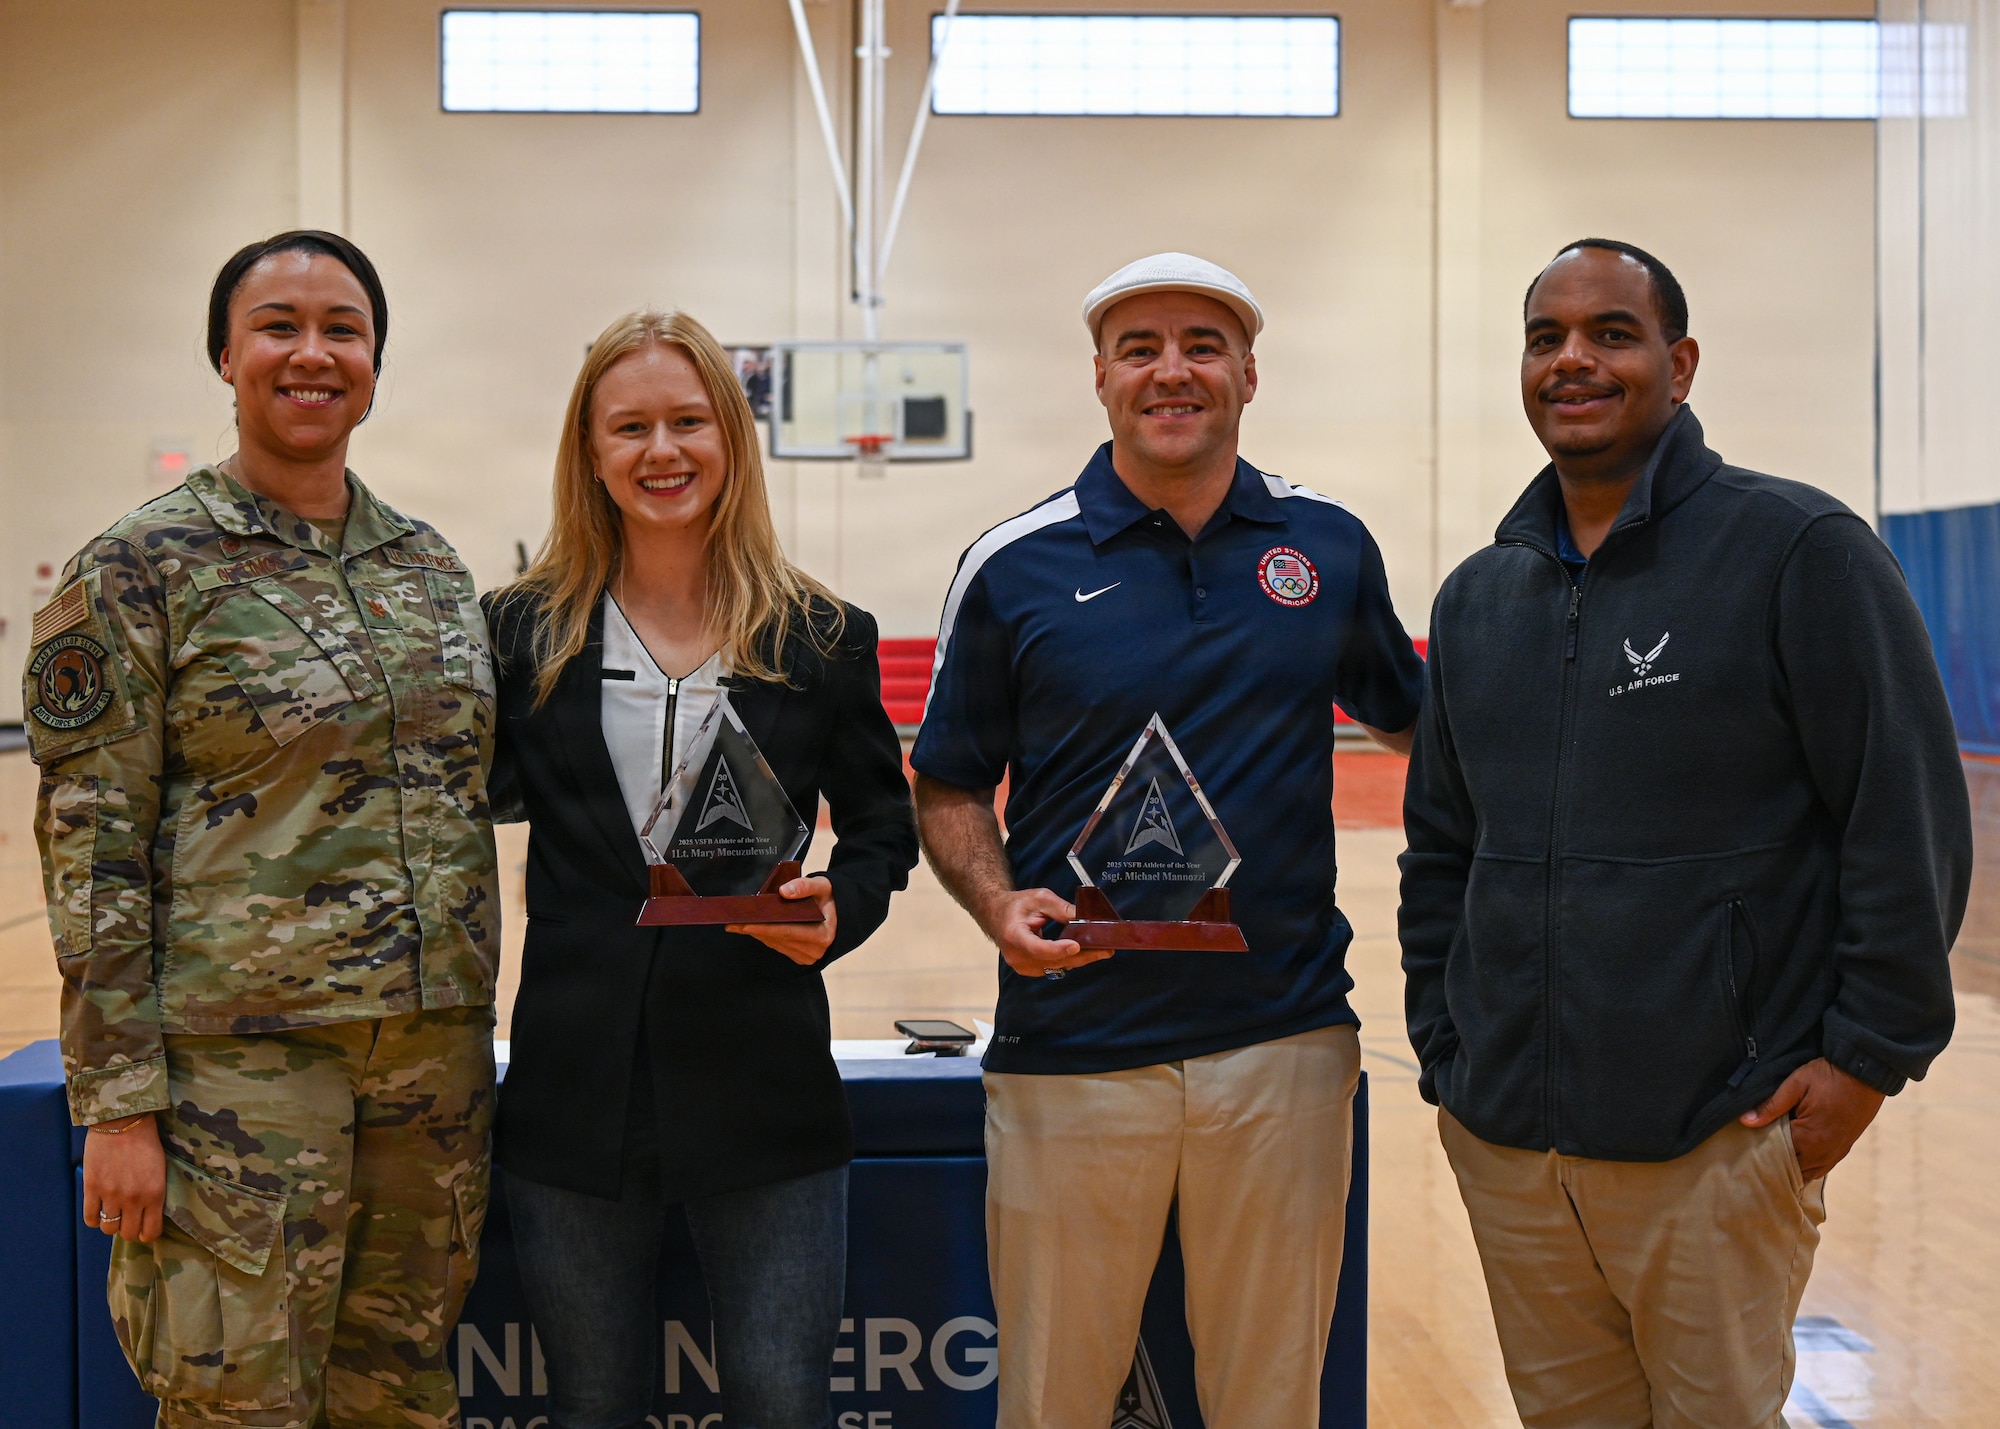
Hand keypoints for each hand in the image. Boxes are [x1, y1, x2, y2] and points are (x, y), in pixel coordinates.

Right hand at [82, 1114, 166, 1242]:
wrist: (123, 1122)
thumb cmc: (145, 1143)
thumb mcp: (160, 1170)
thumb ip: (154, 1194)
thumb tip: (149, 1215)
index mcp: (155, 1194)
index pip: (150, 1232)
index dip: (146, 1235)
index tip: (142, 1229)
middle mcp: (134, 1199)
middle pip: (127, 1234)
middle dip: (128, 1229)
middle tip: (127, 1220)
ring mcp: (111, 1195)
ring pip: (108, 1228)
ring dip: (110, 1223)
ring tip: (113, 1211)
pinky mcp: (92, 1189)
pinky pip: (90, 1218)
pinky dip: (94, 1218)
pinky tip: (98, 1208)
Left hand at [728, 874, 837, 965]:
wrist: (844, 912)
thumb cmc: (832, 897)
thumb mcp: (824, 885)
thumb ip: (805, 886)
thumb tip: (784, 891)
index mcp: (823, 935)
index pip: (787, 931)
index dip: (763, 927)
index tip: (742, 923)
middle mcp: (815, 951)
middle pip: (777, 939)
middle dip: (754, 929)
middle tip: (731, 921)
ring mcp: (808, 957)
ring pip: (775, 944)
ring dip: (757, 933)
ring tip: (737, 923)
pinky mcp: (802, 958)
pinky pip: (779, 946)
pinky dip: (766, 936)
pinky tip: (753, 927)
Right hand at [977, 888, 1112, 978]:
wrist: (997, 915)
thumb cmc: (1017, 905)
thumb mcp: (1040, 898)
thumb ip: (1062, 909)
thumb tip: (1086, 918)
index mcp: (1014, 936)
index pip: (1037, 948)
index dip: (1058, 949)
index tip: (1076, 946)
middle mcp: (1017, 956)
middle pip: (1053, 960)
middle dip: (1082, 955)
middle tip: (1105, 949)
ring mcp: (1023, 966)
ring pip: (1057, 966)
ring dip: (1080, 959)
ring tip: (1102, 950)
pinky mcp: (1031, 970)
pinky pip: (1054, 967)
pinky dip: (1070, 960)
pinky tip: (1086, 953)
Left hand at [1740, 1057, 1885, 1181]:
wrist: (1864, 1072)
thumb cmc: (1828, 1076)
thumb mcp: (1795, 1085)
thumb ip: (1771, 1105)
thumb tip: (1745, 1121)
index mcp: (1809, 1138)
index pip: (1778, 1157)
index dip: (1763, 1152)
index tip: (1750, 1146)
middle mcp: (1824, 1152)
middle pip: (1794, 1168)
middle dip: (1778, 1162)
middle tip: (1759, 1150)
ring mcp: (1837, 1152)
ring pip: (1810, 1171)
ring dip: (1795, 1165)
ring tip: (1777, 1154)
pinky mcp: (1845, 1147)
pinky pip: (1824, 1166)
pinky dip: (1810, 1164)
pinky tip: (1798, 1155)